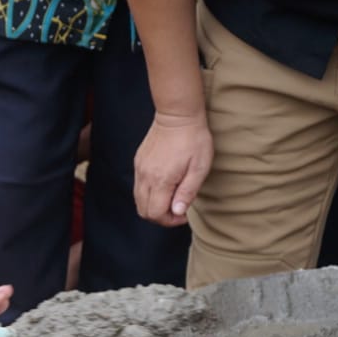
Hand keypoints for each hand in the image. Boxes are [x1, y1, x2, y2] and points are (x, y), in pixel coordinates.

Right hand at [134, 110, 213, 225]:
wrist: (177, 116)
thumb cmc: (193, 139)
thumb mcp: (199, 168)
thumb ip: (187, 192)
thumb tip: (178, 211)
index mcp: (161, 180)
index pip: (156, 213)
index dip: (170, 220)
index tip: (183, 214)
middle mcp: (146, 177)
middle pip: (144, 211)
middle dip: (160, 216)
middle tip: (177, 209)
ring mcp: (139, 170)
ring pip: (138, 200)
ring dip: (153, 206)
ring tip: (171, 198)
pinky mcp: (138, 163)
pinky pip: (138, 187)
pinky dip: (149, 194)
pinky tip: (164, 185)